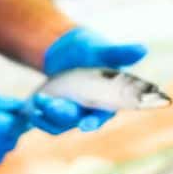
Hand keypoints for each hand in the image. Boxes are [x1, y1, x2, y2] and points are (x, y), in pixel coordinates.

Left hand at [33, 27, 147, 134]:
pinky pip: (46, 121)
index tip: (86, 124)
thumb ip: (120, 52)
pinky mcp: (54, 112)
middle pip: (78, 120)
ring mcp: (71, 113)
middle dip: (64, 115)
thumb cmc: (92, 51)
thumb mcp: (103, 49)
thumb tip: (143, 49)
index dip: (95, 121)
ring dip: (48, 115)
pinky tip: (30, 110)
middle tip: (51, 104)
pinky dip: (38, 118)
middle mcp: (89, 110)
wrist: (66, 50)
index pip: (104, 115)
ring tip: (39, 100)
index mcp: (107, 100)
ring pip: (60, 123)